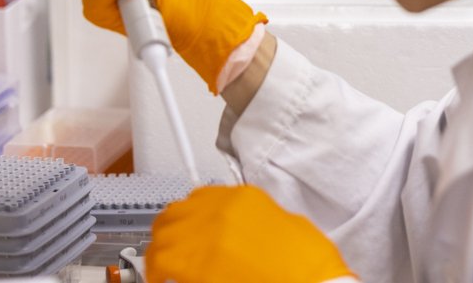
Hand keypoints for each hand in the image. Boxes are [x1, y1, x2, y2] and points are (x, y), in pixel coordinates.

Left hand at [144, 185, 353, 282]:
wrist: (314, 281)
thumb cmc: (305, 262)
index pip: (200, 198)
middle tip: (167, 252)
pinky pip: (162, 263)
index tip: (186, 231)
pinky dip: (158, 272)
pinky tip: (163, 279)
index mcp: (243, 199)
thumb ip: (249, 222)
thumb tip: (230, 236)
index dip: (188, 218)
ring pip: (164, 237)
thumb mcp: (282, 224)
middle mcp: (220, 211)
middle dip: (168, 233)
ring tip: (162, 270)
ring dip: (160, 252)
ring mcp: (206, 237)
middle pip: (176, 214)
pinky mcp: (195, 266)